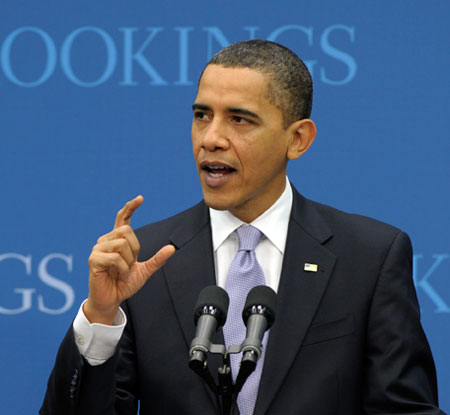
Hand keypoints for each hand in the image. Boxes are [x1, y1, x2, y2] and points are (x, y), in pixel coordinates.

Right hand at [84, 195, 174, 323]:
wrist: (112, 300)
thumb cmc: (124, 284)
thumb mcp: (145, 271)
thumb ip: (157, 259)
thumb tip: (172, 248)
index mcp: (117, 240)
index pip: (123, 218)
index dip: (130, 207)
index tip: (140, 198)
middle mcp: (106, 241)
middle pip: (127, 231)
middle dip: (135, 248)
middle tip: (130, 264)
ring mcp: (98, 249)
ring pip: (122, 243)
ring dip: (128, 261)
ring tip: (122, 271)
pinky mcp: (93, 259)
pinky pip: (114, 257)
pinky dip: (122, 268)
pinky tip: (118, 274)